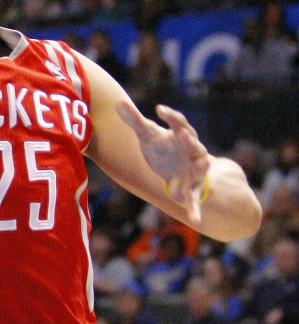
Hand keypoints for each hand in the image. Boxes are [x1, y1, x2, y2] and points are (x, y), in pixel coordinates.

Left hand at [116, 99, 210, 224]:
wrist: (172, 167)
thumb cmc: (161, 146)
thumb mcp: (147, 133)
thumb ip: (134, 119)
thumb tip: (118, 101)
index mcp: (181, 135)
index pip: (178, 122)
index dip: (171, 116)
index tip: (159, 109)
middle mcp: (192, 152)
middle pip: (194, 144)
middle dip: (190, 140)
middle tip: (184, 133)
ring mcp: (194, 171)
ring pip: (200, 168)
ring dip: (202, 166)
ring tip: (206, 163)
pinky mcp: (191, 190)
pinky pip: (195, 201)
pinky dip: (196, 210)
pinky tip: (196, 222)